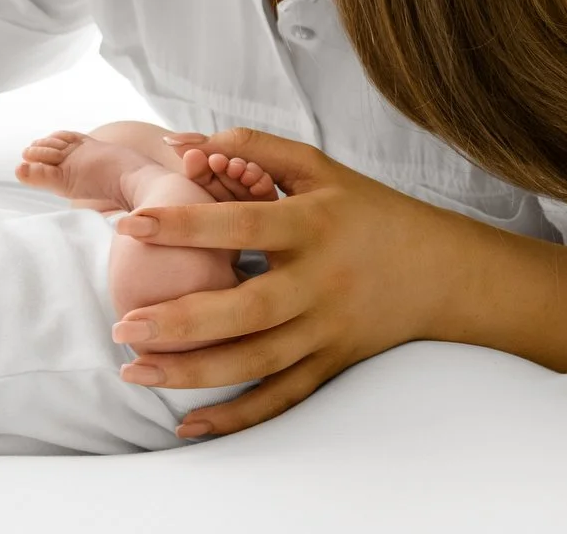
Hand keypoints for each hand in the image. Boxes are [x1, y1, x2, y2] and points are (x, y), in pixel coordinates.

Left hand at [111, 127, 456, 438]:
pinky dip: (237, 417)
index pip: (243, 224)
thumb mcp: (316, 168)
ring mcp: (327, 330)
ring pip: (258, 362)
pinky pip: (282, 399)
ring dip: (194, 374)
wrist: (444, 271)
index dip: (186, 225)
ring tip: (135, 371)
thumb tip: (179, 141)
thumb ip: (248, 146)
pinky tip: (188, 425)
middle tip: (122, 326)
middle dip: (181, 322)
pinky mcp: (332, 364)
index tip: (130, 226)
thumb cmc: (365, 210)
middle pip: (247, 310)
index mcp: (312, 225)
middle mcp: (320, 283)